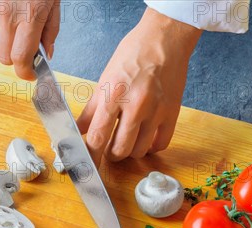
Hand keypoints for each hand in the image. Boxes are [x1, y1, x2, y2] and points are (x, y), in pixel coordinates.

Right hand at [0, 0, 60, 79]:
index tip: (31, 74)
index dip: (26, 72)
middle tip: (27, 49)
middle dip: (17, 59)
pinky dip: (0, 26)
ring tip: (19, 23)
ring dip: (8, 42)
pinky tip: (10, 12)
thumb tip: (47, 54)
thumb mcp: (53, 2)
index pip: (21, 58)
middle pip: (5, 58)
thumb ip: (51, 31)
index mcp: (30, 15)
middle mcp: (7, 15)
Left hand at [77, 8, 201, 165]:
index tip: (89, 164)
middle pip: (119, 150)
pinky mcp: (172, 113)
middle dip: (111, 154)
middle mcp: (135, 105)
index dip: (91, 156)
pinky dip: (150, 147)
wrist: (164, 39)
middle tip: (109, 148)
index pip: (97, 137)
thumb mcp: (105, 79)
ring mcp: (156, 110)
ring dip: (130, 151)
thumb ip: (91, 109)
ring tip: (127, 140)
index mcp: (113, 95)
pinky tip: (145, 138)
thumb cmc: (132, 55)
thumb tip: (79, 130)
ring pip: (139, 151)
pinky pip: (160, 144)